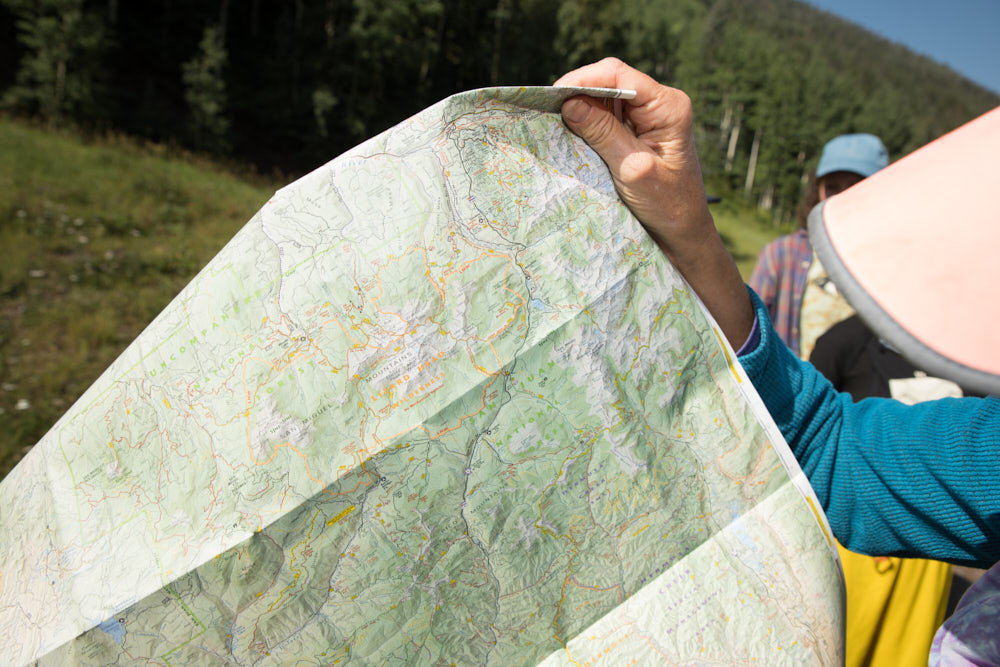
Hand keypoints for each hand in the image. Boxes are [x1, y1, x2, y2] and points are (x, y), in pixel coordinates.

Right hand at [554, 58, 710, 254]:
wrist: (682, 231)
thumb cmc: (667, 204)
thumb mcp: (632, 168)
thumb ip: (603, 133)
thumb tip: (569, 103)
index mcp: (668, 106)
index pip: (620, 75)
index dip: (584, 80)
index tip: (555, 97)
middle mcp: (659, 104)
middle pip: (610, 80)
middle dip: (579, 92)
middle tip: (548, 110)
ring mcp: (648, 116)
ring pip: (605, 96)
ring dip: (580, 106)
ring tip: (555, 120)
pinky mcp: (637, 130)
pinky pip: (606, 114)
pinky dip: (587, 120)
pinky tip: (570, 130)